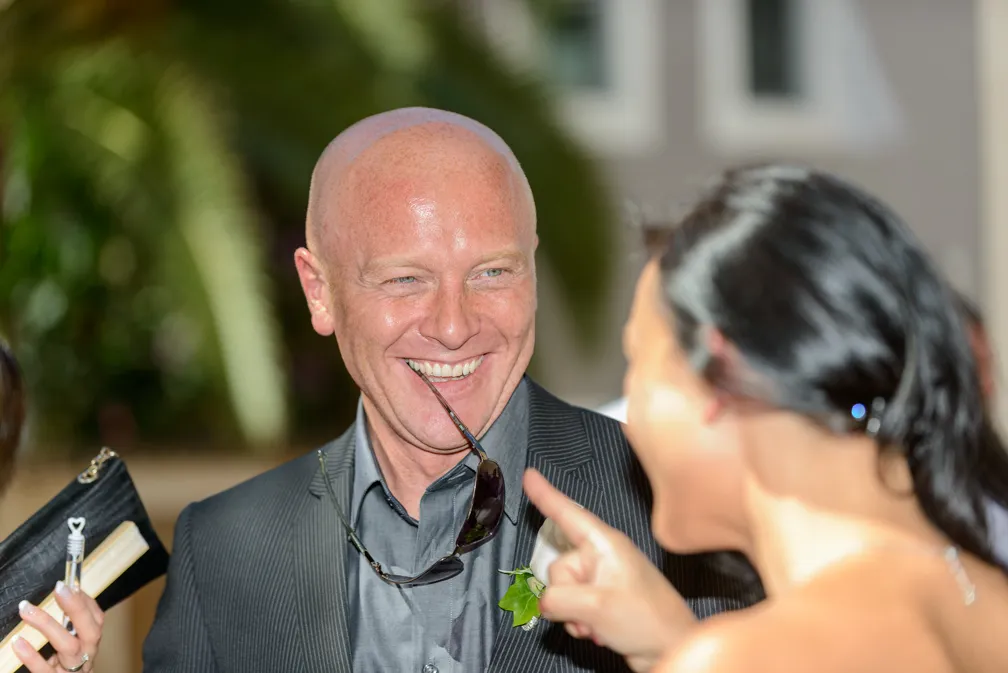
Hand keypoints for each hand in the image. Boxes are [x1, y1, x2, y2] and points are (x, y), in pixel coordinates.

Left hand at [13, 581, 102, 672]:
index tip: (68, 584)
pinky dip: (31, 655)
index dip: (84, 600)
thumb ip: (71, 624)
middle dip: (76, 607)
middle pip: (90, 630)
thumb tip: (64, 590)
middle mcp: (87, 654)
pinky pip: (44, 670)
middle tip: (59, 588)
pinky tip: (17, 641)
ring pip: (68, 646)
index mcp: (91, 642)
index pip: (96, 618)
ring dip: (48, 624)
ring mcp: (73, 670)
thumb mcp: (74, 644)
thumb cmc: (68, 665)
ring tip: (26, 609)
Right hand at [524, 468, 697, 672]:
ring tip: (599, 624)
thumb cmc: (646, 620)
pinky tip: (599, 631)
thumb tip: (544, 601)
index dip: (545, 495)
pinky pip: (571, 606)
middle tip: (591, 611)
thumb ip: (559, 598)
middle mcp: (601, 556)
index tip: (529, 475)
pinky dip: (578, 621)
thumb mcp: (597, 607)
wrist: (671, 647)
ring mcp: (601, 578)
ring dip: (573, 614)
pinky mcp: (601, 598)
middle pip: (558, 567)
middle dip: (566, 596)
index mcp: (604, 544)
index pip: (568, 514)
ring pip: (561, 591)